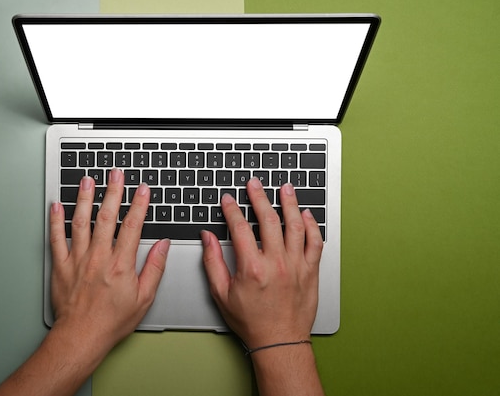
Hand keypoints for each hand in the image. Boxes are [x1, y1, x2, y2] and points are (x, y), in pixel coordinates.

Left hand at [49, 168, 169, 350]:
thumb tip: (163, 246)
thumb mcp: (144, 298)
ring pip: (80, 222)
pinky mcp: (61, 266)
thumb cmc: (111, 321)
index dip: (139, 204)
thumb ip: (154, 268)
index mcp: (120, 264)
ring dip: (84, 198)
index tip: (142, 189)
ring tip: (88, 180)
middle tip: (115, 174)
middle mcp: (98, 257)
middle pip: (106, 216)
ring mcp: (78, 260)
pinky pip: (56, 239)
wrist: (81, 337)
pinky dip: (55, 221)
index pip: (132, 226)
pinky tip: (57, 206)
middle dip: (112, 191)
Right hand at [201, 178, 322, 348]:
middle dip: (259, 197)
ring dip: (290, 203)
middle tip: (254, 184)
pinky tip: (306, 214)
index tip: (228, 199)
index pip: (240, 228)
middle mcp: (276, 263)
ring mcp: (296, 266)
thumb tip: (208, 238)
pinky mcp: (310, 271)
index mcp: (252, 268)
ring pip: (295, 226)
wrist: (280, 340)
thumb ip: (212, 262)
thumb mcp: (221, 294)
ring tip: (285, 188)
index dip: (231, 209)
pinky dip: (311, 225)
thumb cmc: (252, 321)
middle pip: (268, 219)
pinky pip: (315, 242)